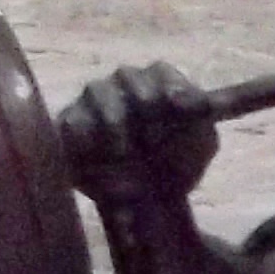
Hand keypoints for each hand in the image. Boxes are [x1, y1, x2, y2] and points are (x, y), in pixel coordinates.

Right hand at [58, 63, 219, 205]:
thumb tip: (202, 104)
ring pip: (98, 93)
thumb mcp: (202, 142)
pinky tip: (101, 158)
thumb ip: (206, 120)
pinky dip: (88, 141)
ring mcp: (94, 99)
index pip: (162, 73)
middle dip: (145, 104)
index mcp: (158, 82)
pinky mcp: (68, 121)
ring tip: (127, 154)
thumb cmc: (176, 163)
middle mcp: (124, 83)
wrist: (147, 200)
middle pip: (129, 76)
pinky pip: (73, 122)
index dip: (172, 87)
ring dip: (116, 124)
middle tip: (153, 137)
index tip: (181, 108)